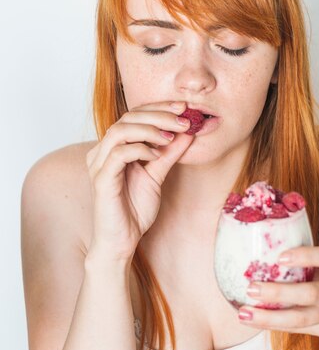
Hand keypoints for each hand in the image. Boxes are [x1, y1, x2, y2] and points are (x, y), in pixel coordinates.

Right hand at [85, 101, 192, 260]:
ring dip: (150, 129)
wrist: (122, 240)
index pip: (134, 116)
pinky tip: (156, 155)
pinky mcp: (101, 179)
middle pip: (128, 118)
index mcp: (114, 147)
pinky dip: (140, 149)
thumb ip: (169, 154)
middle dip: (159, 115)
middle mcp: (102, 151)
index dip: (159, 108)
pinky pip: (119, 154)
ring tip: (171, 136)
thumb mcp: (158, 175)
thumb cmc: (135, 209)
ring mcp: (99, 164)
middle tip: (183, 120)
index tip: (184, 108)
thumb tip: (188, 132)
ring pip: (120, 131)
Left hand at [237, 246, 318, 339]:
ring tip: (244, 311)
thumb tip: (266, 244)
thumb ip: (312, 259)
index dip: (306, 256)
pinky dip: (272, 324)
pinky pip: (297, 329)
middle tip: (251, 286)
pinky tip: (253, 319)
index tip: (280, 256)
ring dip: (269, 316)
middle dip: (279, 292)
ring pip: (301, 318)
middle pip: (311, 294)